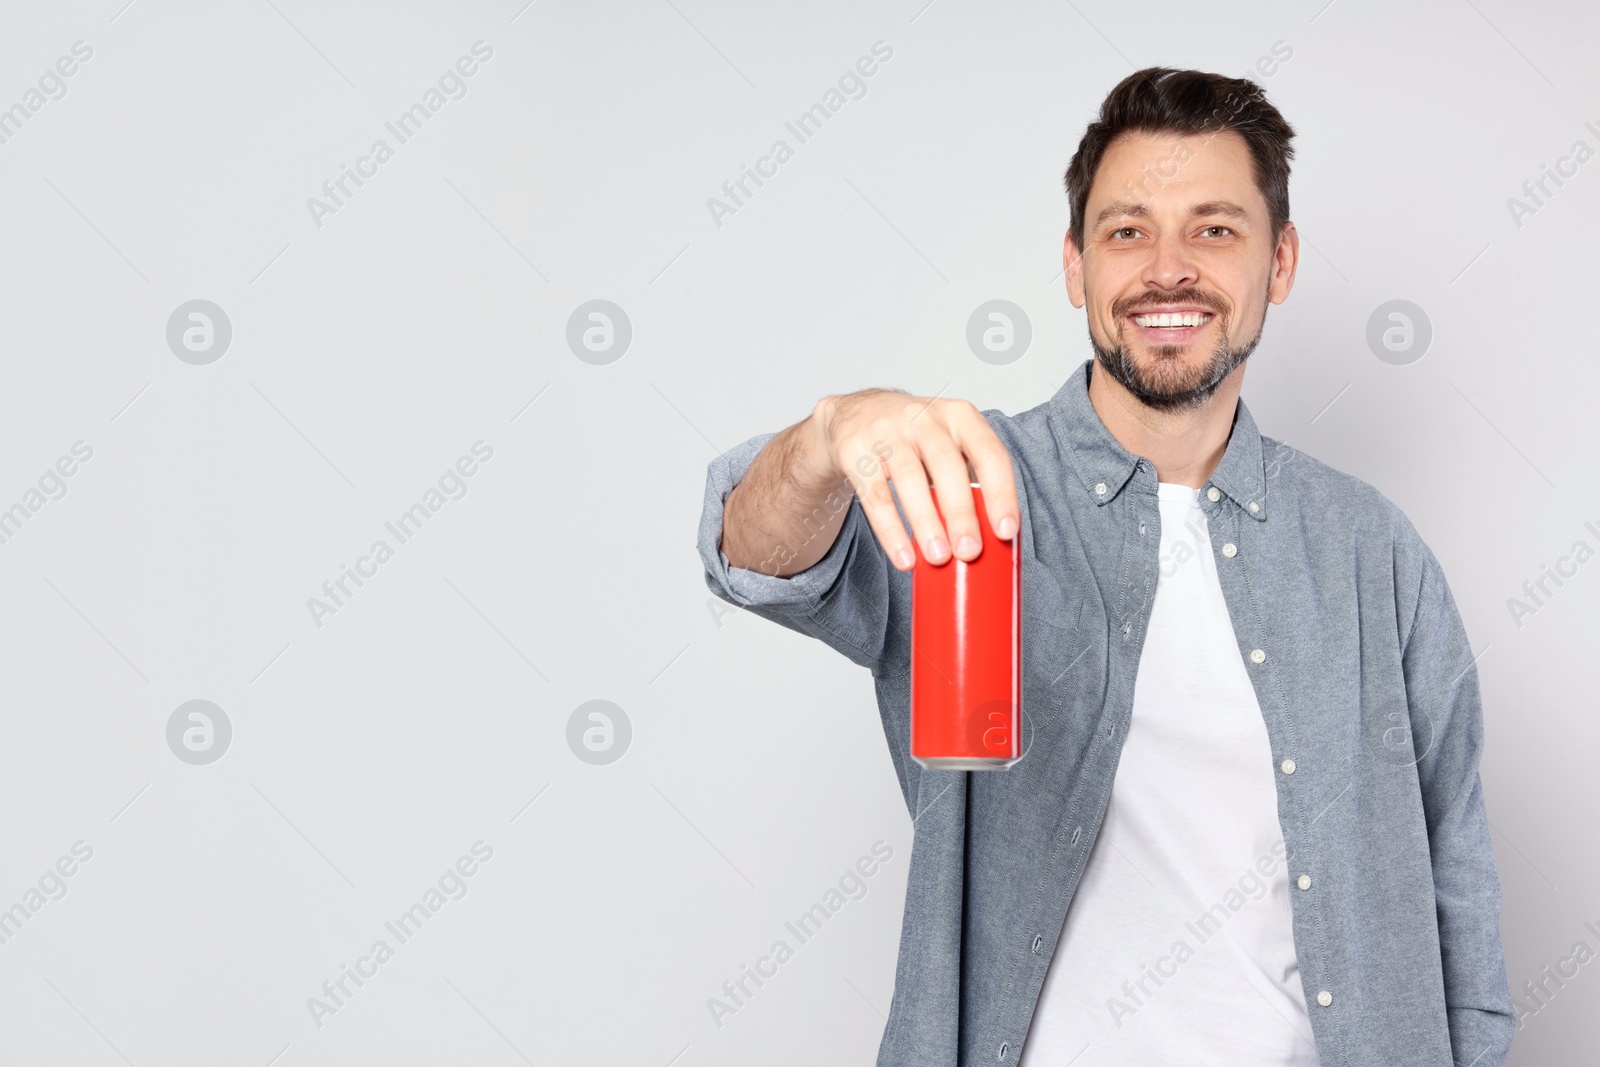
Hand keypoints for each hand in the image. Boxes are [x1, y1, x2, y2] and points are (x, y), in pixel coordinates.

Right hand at [810, 390, 1018, 570]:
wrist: (854, 414)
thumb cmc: (915, 438)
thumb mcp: (947, 443)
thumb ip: (967, 481)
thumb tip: (989, 542)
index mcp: (960, 416)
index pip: (989, 453)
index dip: (1001, 493)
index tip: (1006, 531)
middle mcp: (924, 417)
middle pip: (947, 465)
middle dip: (961, 513)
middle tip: (970, 552)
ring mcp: (887, 431)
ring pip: (909, 479)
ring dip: (926, 522)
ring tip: (938, 557)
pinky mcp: (855, 450)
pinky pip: (875, 495)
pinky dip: (890, 530)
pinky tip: (903, 557)